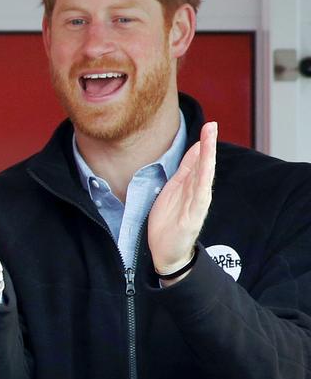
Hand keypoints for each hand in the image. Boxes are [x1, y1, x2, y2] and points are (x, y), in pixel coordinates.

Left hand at [148, 121, 216, 280]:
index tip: (208, 126)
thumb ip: (183, 173)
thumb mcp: (172, 191)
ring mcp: (196, 205)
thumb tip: (193, 151)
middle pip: (203, 166)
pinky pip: (199, 199)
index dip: (201, 145)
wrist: (166, 252)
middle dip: (208, 146)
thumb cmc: (169, 222)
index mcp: (188, 186)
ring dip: (207, 160)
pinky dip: (203, 185)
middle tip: (212, 126)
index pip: (196, 162)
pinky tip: (206, 173)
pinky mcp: (192, 218)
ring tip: (210, 143)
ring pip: (203, 179)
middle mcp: (195, 193)